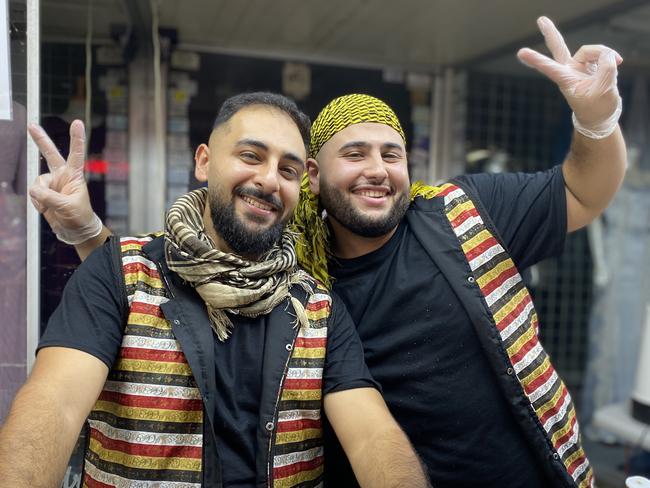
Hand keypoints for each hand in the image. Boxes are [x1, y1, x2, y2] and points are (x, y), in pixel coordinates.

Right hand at [28, 120, 99, 243]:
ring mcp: (51, 184)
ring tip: (51, 206)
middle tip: (31, 125)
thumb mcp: (68, 207)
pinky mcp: (43, 193)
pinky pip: (33, 194)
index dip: (76, 139)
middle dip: (40, 140)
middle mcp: (62, 176)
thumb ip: (50, 197)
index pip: (76, 154)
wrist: (74, 231)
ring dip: (41, 195)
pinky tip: (46, 209)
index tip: (77, 122)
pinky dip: (37, 202)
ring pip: (37, 182)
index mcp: (75, 176)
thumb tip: (34, 190)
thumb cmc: (79, 217)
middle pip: (50, 154)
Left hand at [517, 16, 621, 132]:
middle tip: (541, 20)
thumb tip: (606, 54)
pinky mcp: (589, 65)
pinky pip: (601, 53)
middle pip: (559, 47)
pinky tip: (617, 62)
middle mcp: (569, 70)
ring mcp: (578, 66)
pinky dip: (610, 56)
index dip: (536, 60)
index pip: (549, 67)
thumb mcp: (604, 89)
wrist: (601, 116)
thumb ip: (606, 68)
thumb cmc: (597, 108)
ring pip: (591, 50)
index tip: (521, 52)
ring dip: (605, 54)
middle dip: (551, 33)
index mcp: (565, 80)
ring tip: (616, 63)